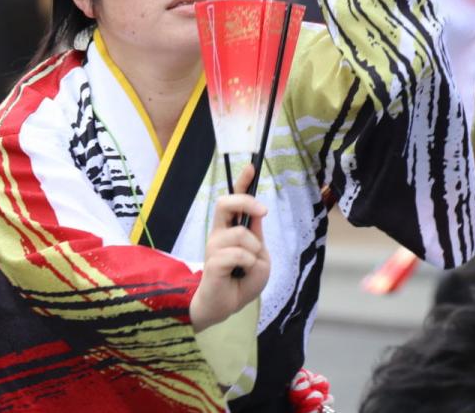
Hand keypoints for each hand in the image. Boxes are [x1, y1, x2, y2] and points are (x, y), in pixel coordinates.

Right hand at [190, 163, 269, 332]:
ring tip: (249, 267)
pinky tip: (240, 276)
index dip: (242, 182)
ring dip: (255, 251)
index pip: (232, 200)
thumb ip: (257, 237)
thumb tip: (257, 216)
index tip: (251, 167)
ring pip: (242, 235)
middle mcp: (218, 233)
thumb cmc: (240, 281)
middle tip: (262, 213)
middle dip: (246, 201)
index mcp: (229, 230)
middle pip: (225, 202)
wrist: (223, 307)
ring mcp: (213, 247)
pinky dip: (249, 265)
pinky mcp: (213, 262)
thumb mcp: (259, 258)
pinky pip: (240, 255)